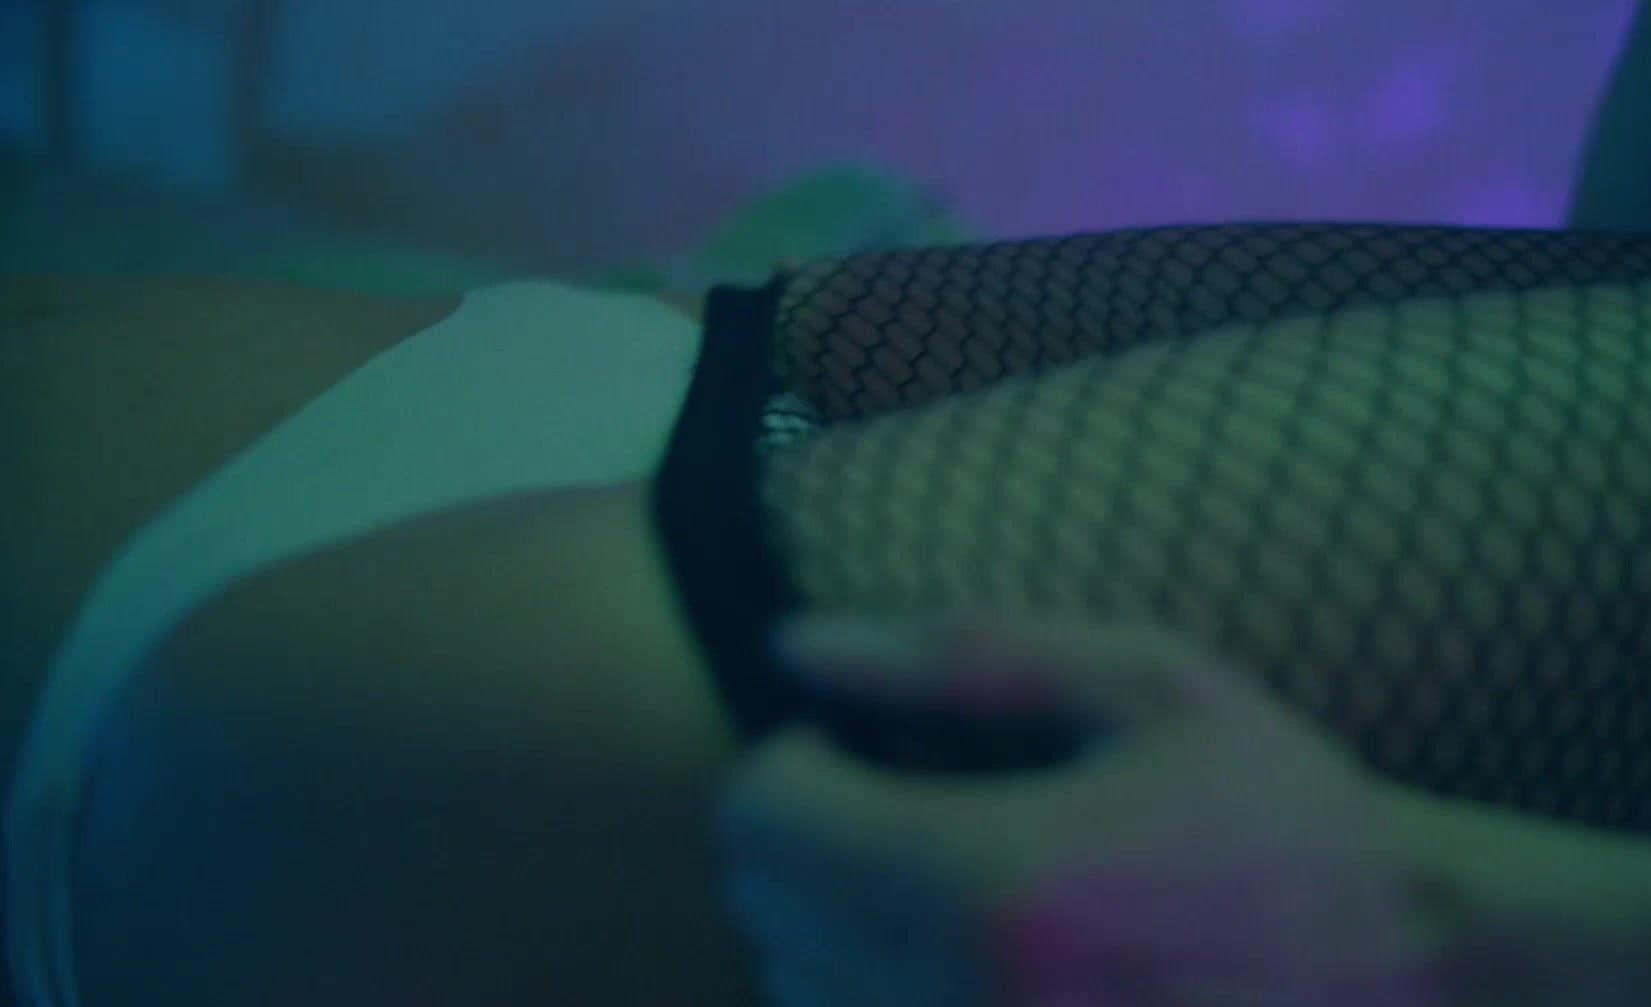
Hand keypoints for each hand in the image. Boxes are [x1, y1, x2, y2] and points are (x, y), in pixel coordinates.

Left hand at [715, 613, 1457, 1005]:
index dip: (786, 760)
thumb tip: (793, 642)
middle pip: (761, 914)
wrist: (1423, 979)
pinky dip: (876, 998)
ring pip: (795, 999)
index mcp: (986, 882)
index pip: (758, 818)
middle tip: (888, 807)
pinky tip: (954, 959)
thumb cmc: (1287, 817)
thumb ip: (958, 655)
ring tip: (928, 888)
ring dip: (825, 930)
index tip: (849, 746)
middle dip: (802, 841)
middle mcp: (957, 1005)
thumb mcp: (1151, 687)